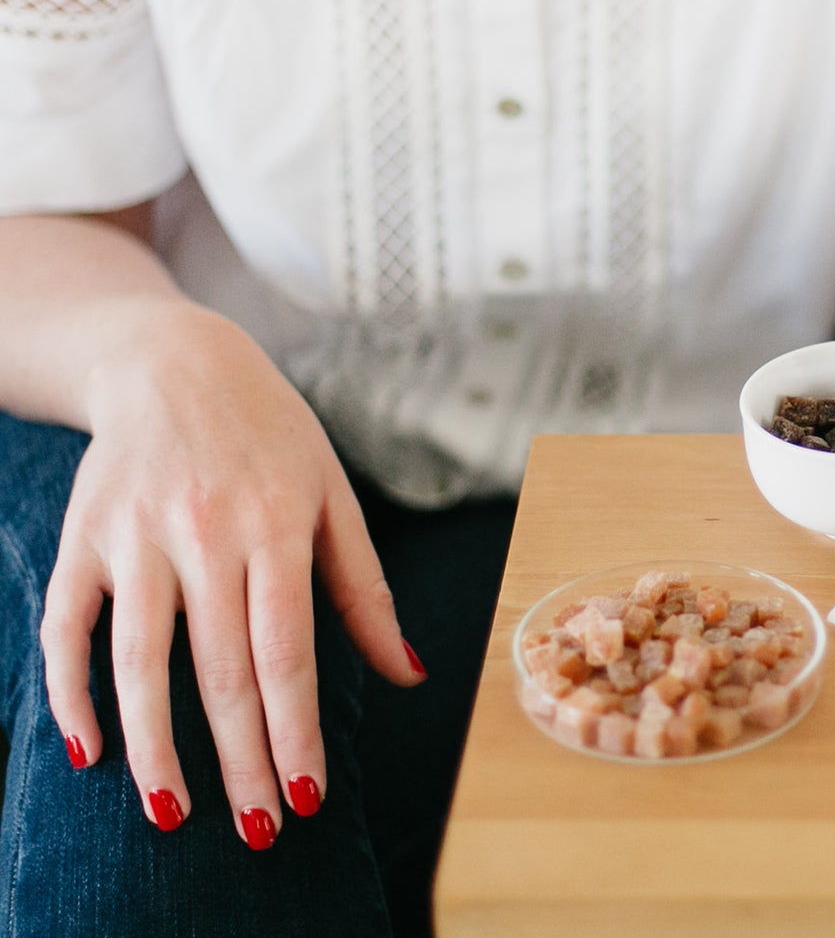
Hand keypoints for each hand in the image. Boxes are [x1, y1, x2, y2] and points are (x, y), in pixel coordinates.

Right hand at [39, 304, 422, 845]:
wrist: (176, 362)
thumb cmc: (271, 434)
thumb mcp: (331, 493)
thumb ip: (363, 588)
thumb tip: (409, 673)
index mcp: (276, 525)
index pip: (288, 651)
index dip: (297, 730)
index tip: (309, 795)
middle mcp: (205, 533)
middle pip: (221, 669)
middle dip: (242, 759)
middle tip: (260, 831)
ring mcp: (135, 536)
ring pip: (141, 661)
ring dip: (155, 745)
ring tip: (174, 813)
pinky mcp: (82, 538)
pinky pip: (67, 627)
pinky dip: (70, 691)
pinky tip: (90, 749)